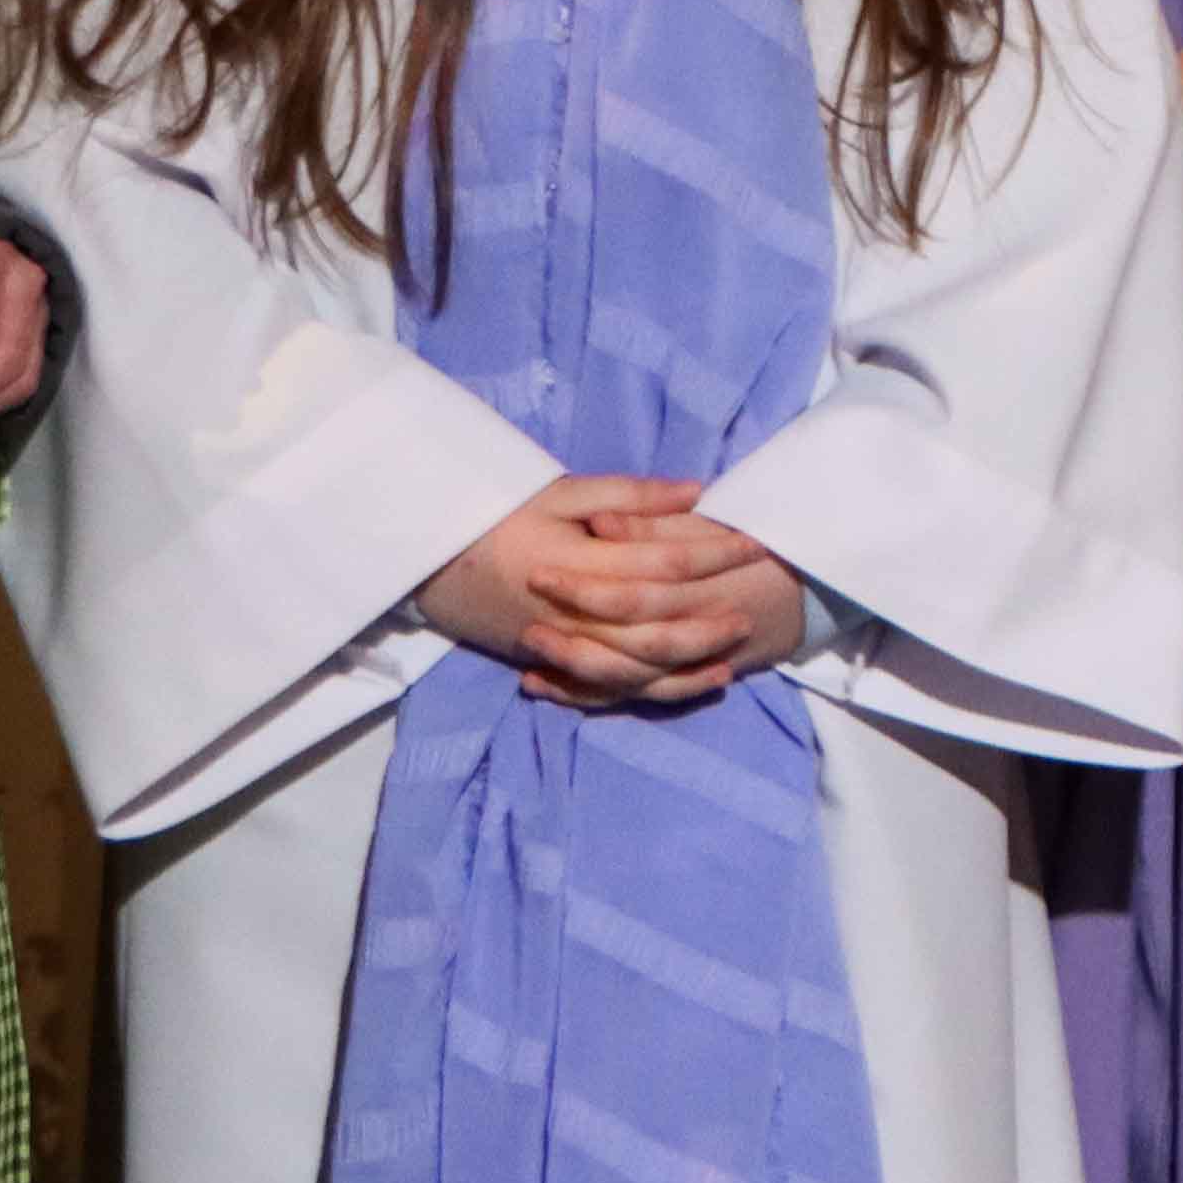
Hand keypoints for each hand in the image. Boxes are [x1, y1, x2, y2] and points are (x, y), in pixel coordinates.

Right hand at [419, 473, 812, 711]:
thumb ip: (628, 496)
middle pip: (656, 627)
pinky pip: (609, 691)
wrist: (426, 560)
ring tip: (733, 654)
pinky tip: (693, 683)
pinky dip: (653, 691)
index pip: (664, 562)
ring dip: (689, 664)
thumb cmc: (498, 516)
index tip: (756, 543)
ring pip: (637, 668)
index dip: (714, 553)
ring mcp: (561, 646)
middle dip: (709, 619)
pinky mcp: (551, 665)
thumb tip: (696, 490)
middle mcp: (574, 613)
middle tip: (753, 609)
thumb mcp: (557, 494)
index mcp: (580, 562)